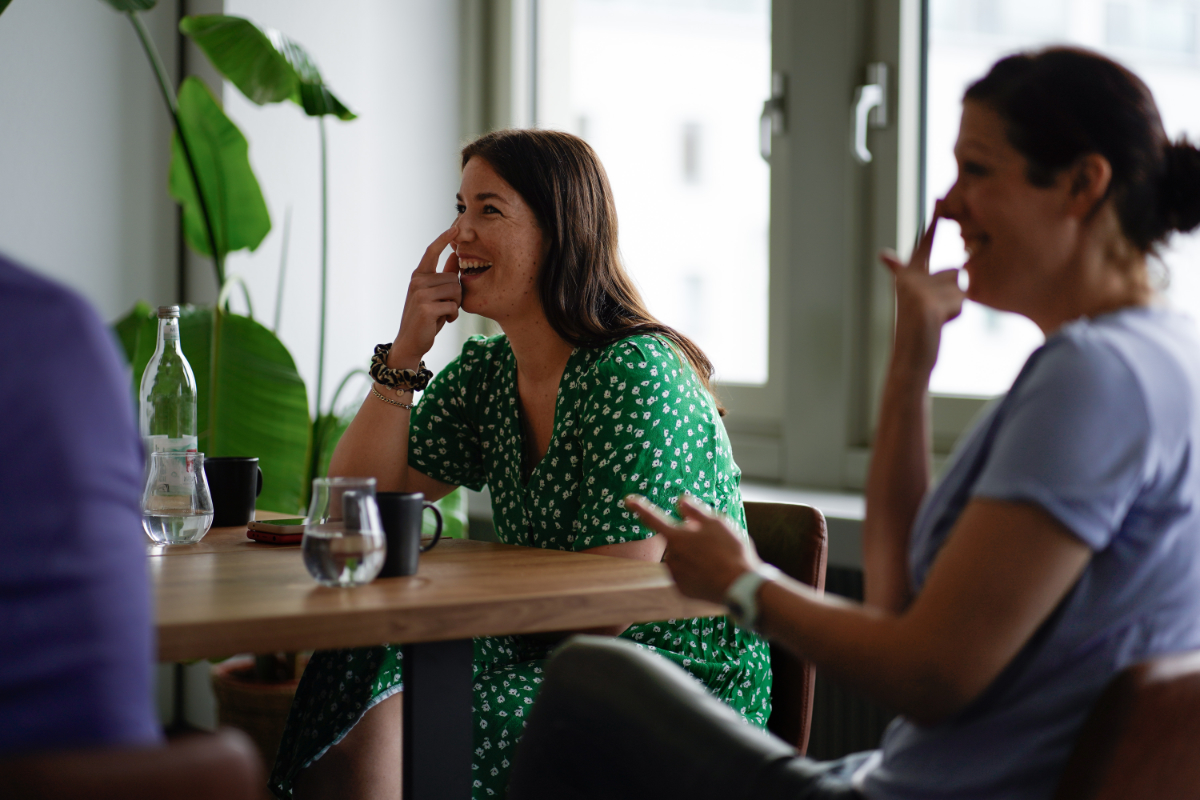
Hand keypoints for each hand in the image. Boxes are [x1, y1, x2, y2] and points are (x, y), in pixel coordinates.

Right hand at [391, 227, 461, 366]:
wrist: (411, 342)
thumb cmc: (426, 318)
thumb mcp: (435, 295)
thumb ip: (444, 276)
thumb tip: (455, 256)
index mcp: (419, 276)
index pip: (431, 251)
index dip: (444, 238)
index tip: (456, 227)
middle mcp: (417, 281)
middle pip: (453, 278)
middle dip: (457, 294)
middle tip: (447, 307)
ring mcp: (420, 294)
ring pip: (455, 291)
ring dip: (456, 305)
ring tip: (445, 314)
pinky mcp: (426, 308)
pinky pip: (453, 306)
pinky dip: (453, 315)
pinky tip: (444, 321)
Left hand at [625, 494, 759, 603]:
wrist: (740, 587)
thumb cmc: (731, 551)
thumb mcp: (717, 523)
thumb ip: (695, 511)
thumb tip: (680, 501)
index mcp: (677, 537)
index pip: (653, 518)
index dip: (640, 508)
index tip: (627, 500)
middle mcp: (671, 557)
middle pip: (675, 541)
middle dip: (687, 538)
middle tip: (712, 541)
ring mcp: (675, 575)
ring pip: (680, 558)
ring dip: (692, 555)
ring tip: (716, 560)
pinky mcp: (682, 590)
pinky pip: (685, 575)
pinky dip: (695, 572)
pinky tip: (712, 573)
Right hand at [879, 204, 964, 380]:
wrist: (909, 361)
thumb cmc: (921, 333)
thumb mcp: (925, 304)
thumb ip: (933, 283)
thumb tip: (944, 267)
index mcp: (906, 277)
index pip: (923, 246)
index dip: (932, 223)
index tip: (940, 199)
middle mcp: (909, 279)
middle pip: (954, 273)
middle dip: (954, 294)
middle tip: (934, 313)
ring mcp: (918, 290)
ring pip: (960, 287)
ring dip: (956, 306)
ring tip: (937, 322)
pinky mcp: (929, 303)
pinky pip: (960, 301)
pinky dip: (955, 316)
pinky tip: (938, 326)